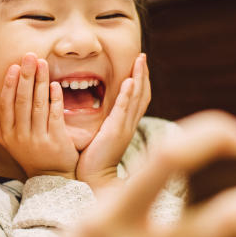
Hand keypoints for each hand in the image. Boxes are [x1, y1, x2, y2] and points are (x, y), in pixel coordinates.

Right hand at [0, 53, 78, 178]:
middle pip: (22, 101)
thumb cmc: (29, 155)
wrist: (52, 178)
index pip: (6, 104)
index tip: (14, 66)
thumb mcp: (7, 143)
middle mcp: (21, 135)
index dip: (9, 84)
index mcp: (7, 133)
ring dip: (40, 82)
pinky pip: (55, 115)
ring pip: (38, 105)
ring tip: (43, 64)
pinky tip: (55, 85)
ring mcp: (38, 139)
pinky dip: (55, 99)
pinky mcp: (56, 141)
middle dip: (26, 77)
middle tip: (30, 56)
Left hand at [75, 53, 149, 192]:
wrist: (93, 180)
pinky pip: (123, 110)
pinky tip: (129, 82)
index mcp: (126, 125)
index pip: (138, 99)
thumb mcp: (101, 136)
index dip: (140, 81)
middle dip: (143, 74)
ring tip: (139, 61)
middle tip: (142, 56)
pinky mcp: (115, 132)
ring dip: (139, 78)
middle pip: (142, 95)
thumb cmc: (93, 160)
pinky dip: (127, 95)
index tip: (139, 64)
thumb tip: (101, 111)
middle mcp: (129, 125)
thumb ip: (104, 123)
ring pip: (136, 99)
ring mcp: (124, 128)